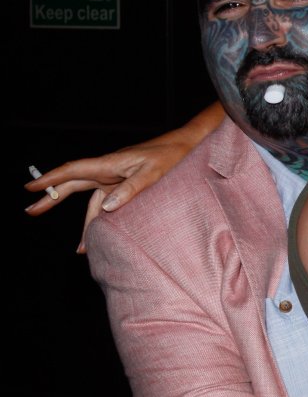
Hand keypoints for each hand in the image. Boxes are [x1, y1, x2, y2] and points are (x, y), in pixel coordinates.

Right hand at [24, 139, 188, 250]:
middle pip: (73, 185)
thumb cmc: (171, 156)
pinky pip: (106, 204)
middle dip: (51, 198)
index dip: (50, 179)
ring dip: (85, 223)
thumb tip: (106, 208)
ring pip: (91, 201)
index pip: (73, 171)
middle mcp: (108, 170)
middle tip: (31, 211)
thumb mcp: (152, 173)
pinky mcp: (125, 185)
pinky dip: (102, 220)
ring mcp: (116, 178)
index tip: (31, 187)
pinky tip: (103, 237)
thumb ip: (130, 190)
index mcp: (109, 163)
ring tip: (80, 249)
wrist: (186, 147)